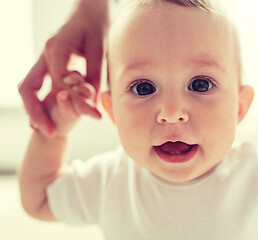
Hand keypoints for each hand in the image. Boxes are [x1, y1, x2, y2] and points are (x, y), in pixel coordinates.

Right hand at [18, 0, 108, 135]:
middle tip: (50, 132)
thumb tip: (93, 103)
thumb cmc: (96, 25)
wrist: (88, 8)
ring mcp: (42, 57)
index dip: (78, 103)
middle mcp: (44, 53)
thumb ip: (95, 75)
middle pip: (29, 88)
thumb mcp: (100, 49)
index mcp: (57, 49)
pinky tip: (44, 115)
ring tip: (43, 128)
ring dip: (33, 108)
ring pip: (27, 86)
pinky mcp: (46, 60)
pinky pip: (35, 83)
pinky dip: (37, 100)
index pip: (62, 84)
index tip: (93, 116)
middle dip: (37, 112)